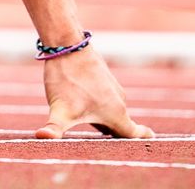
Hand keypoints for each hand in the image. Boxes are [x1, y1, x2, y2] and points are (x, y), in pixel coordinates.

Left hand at [35, 47, 152, 139]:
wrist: (67, 44)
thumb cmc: (67, 78)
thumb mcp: (59, 109)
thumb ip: (53, 129)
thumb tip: (41, 138)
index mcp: (115, 114)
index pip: (134, 134)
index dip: (143, 140)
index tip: (153, 142)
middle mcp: (118, 102)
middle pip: (122, 128)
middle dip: (118, 139)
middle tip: (110, 150)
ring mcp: (112, 89)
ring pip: (112, 114)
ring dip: (107, 124)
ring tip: (96, 135)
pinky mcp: (103, 80)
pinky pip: (105, 101)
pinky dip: (100, 110)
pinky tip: (85, 110)